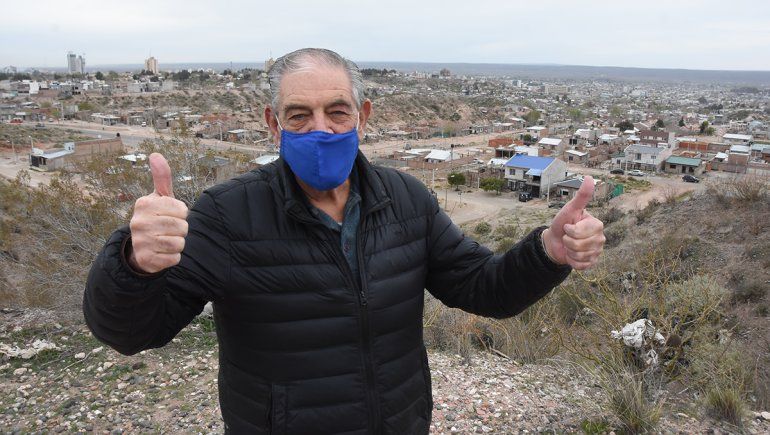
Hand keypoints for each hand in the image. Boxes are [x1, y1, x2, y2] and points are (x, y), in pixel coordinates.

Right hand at [128, 153, 188, 272]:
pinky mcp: (146, 259)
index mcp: (144, 204)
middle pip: (182, 227)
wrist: (141, 248)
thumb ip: (162, 178)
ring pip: (179, 243)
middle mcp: (138, 222)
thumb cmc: (156, 218)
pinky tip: (163, 252)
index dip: (181, 214)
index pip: (182, 209)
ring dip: (178, 243)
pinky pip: (174, 258)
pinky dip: (173, 257)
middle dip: (181, 230)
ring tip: (166, 240)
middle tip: (169, 230)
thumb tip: (155, 154)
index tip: (170, 215)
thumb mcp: (160, 198)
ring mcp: (140, 242)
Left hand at [542, 176, 604, 269]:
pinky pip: (581, 266)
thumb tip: (590, 178)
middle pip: (579, 245)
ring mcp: (597, 251)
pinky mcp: (592, 263)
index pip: (579, 232)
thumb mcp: (570, 209)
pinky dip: (572, 261)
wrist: (555, 241)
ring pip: (580, 256)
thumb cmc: (562, 223)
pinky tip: (572, 255)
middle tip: (568, 236)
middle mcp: (601, 238)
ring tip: (569, 245)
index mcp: (597, 225)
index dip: (569, 230)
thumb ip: (581, 196)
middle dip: (568, 241)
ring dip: (569, 251)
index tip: (568, 226)